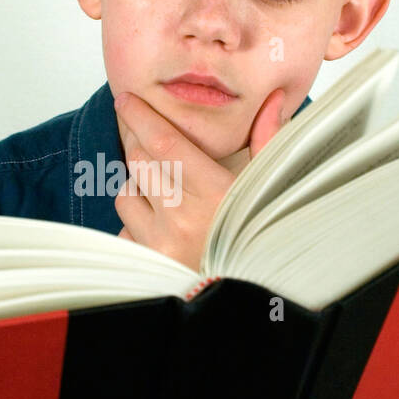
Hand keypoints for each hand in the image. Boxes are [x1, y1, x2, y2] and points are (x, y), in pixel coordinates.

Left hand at [114, 86, 286, 268]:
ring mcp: (161, 243)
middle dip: (137, 142)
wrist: (249, 299)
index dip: (141, 117)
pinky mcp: (147, 263)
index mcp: (217, 193)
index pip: (164, 143)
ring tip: (163, 190)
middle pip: (139, 161)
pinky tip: (160, 225)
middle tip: (143, 134)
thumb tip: (274, 99)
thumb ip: (268, 143)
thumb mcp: (267, 189)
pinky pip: (124, 228)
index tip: (126, 100)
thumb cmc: (260, 238)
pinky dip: (136, 221)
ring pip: (126, 193)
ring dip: (137, 184)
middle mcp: (184, 217)